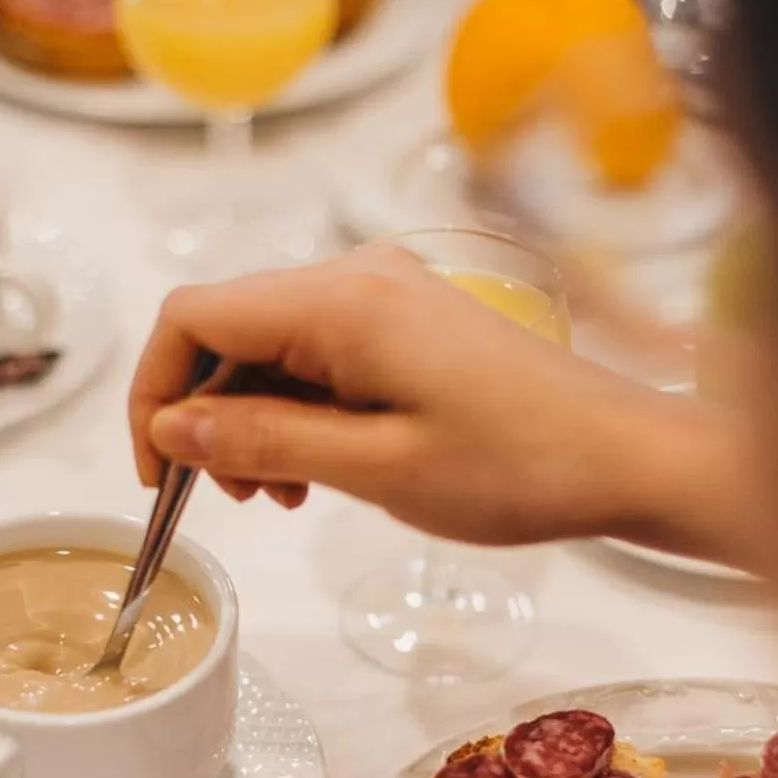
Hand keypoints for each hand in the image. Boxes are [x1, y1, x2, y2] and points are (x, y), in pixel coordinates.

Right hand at [128, 247, 727, 548]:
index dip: (154, 392)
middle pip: (225, 329)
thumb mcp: (373, 468)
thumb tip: (172, 429)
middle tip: (228, 499)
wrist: (624, 457)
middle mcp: (354, 277)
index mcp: (340, 301)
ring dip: (248, 420)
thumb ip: (261, 440)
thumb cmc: (517, 466)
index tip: (157, 473)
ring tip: (278, 496)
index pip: (192, 317)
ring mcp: (382, 295)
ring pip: (266, 345)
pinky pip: (315, 354)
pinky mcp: (405, 321)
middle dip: (204, 414)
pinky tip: (314, 471)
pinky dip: (293, 411)